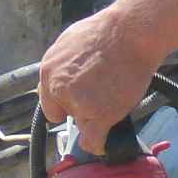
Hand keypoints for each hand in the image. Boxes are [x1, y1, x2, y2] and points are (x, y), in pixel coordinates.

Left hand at [37, 6, 163, 154]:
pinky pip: (92, 141)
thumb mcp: (69, 43)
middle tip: (100, 100)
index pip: (48, 100)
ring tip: (113, 103)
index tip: (76, 105)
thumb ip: (63, 65)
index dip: (64, 104)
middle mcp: (57, 88)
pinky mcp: (97, 114)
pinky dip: (98, 144)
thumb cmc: (106, 33)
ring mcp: (77, 102)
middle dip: (78, 110)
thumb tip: (66, 75)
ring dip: (94, 120)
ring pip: (81, 125)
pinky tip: (105, 141)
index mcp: (48, 70)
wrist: (128, 33)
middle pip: (64, 113)